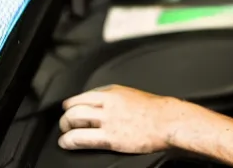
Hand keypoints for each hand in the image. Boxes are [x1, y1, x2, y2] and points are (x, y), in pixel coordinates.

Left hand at [58, 85, 173, 153]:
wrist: (168, 120)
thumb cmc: (157, 110)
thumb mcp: (134, 95)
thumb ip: (118, 99)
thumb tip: (107, 106)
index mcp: (115, 91)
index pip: (86, 94)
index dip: (74, 102)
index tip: (71, 106)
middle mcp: (108, 102)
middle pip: (76, 105)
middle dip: (67, 114)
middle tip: (65, 121)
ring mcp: (108, 119)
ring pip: (75, 118)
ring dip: (65, 126)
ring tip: (64, 132)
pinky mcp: (109, 137)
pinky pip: (81, 137)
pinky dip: (69, 140)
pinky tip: (66, 142)